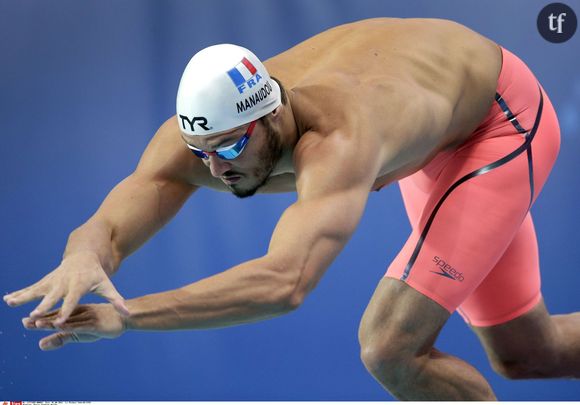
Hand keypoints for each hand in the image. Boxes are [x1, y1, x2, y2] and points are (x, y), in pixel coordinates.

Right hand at [4, 251, 129, 324]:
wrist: (84, 256)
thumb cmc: (97, 276)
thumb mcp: (107, 286)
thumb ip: (116, 300)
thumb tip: (128, 314)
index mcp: (79, 285)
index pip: (72, 301)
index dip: (67, 311)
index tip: (60, 322)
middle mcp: (64, 282)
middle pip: (53, 296)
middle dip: (43, 306)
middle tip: (34, 316)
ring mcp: (53, 280)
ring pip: (37, 290)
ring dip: (25, 297)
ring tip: (11, 303)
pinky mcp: (45, 280)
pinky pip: (31, 288)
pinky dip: (20, 293)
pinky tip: (7, 300)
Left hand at [22, 303, 125, 350]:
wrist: (125, 317)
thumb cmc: (102, 324)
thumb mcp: (79, 334)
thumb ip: (62, 338)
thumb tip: (41, 346)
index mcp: (75, 312)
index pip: (55, 316)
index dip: (41, 319)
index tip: (26, 322)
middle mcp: (80, 313)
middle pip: (58, 318)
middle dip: (42, 321)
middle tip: (26, 322)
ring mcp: (87, 318)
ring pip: (67, 321)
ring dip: (53, 322)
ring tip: (38, 324)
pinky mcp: (95, 324)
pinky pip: (81, 325)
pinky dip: (70, 326)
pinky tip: (61, 326)